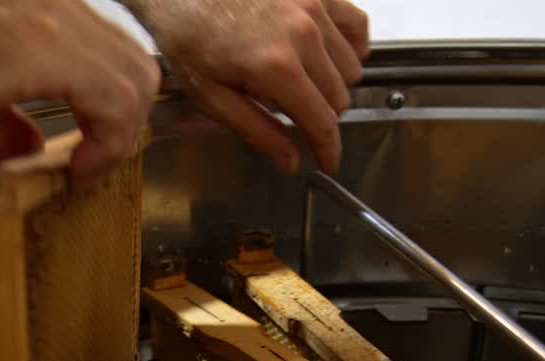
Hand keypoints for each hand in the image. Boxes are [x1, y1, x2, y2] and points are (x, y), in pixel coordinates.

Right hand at [0, 0, 160, 185]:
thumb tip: (19, 145)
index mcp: (43, 7)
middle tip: (95, 161)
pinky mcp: (43, 45)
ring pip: (138, 77)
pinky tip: (77, 168)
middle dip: (127, 123)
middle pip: (138, 63)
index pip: (114, 53)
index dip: (115, 111)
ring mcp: (55, 19)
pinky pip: (115, 99)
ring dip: (122, 134)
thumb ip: (1, 117)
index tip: (88, 151)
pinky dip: (110, 141)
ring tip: (85, 169)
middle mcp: (59, 3)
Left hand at [125, 0, 369, 172]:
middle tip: (297, 115)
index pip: (322, 122)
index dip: (328, 149)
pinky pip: (357, 25)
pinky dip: (350, 45)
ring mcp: (314, 6)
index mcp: (276, 67)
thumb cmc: (188, 33)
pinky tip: (330, 55)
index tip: (329, 160)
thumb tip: (289, 159)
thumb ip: (256, 130)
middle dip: (322, 115)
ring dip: (333, 82)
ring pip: (351, 66)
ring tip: (303, 81)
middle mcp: (303, 34)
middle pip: (339, 97)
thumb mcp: (211, 95)